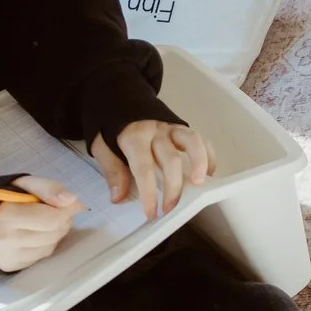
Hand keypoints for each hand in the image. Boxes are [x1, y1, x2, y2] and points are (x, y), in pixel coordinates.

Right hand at [0, 175, 81, 271]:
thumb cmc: (3, 199)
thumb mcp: (24, 184)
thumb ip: (49, 188)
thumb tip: (72, 200)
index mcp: (6, 216)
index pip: (51, 219)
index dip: (67, 210)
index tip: (70, 203)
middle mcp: (5, 241)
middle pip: (53, 234)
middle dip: (64, 220)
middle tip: (59, 210)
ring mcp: (6, 257)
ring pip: (49, 247)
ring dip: (56, 233)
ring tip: (47, 221)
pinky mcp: (8, 267)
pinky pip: (39, 257)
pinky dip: (45, 245)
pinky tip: (37, 234)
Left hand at [90, 120, 211, 220]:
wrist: (119, 98)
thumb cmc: (110, 128)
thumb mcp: (101, 147)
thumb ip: (112, 170)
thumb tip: (118, 197)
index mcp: (134, 137)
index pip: (144, 168)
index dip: (149, 192)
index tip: (152, 212)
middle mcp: (156, 131)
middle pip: (170, 159)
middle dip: (173, 187)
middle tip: (170, 208)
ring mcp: (172, 127)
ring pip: (193, 142)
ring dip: (200, 163)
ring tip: (201, 183)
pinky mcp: (182, 127)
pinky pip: (200, 138)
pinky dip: (208, 154)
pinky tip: (209, 172)